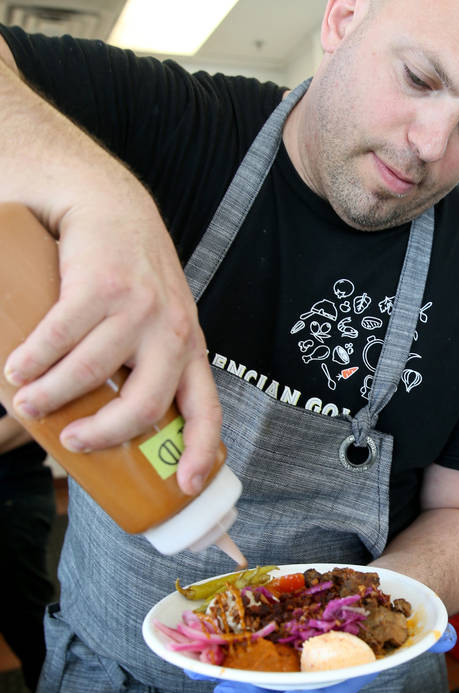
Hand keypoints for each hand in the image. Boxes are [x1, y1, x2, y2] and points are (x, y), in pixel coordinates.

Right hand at [3, 202, 220, 494]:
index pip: (206, 409)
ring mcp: (139, 307)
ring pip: (91, 372)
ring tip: (25, 401)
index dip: (199, 451)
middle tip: (72, 442)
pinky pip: (60, 336)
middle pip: (144, 404)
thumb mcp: (156, 321)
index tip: (182, 486)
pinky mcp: (100, 285)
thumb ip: (142, 363)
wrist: (110, 205)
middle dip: (104, 433)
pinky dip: (32, 359)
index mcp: (190, 347)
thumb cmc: (130, 276)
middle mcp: (173, 330)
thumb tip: (103, 423)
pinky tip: (14, 369)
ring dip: (50, 396)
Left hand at [188, 624, 457, 692]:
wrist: (392, 594)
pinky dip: (225, 641)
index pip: (327, 689)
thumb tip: (445, 638)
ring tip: (194, 670)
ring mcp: (300, 650)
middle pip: (282, 684)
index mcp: (350, 670)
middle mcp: (321, 666)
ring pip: (260, 666)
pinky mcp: (286, 628)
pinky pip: (253, 637)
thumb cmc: (403, 612)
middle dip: (251, 691)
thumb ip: (432, 636)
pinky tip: (196, 642)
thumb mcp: (421, 623)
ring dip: (227, 669)